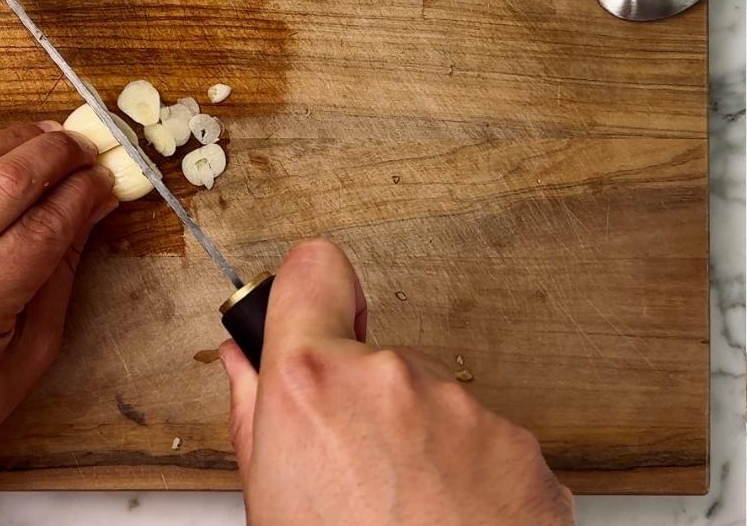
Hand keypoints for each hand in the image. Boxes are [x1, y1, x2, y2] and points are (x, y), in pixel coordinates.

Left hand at [0, 121, 116, 525]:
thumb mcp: (29, 359)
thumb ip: (60, 275)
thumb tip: (91, 208)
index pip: (44, 226)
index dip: (85, 193)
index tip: (111, 176)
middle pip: (4, 180)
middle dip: (57, 153)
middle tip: (89, 145)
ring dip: (14, 140)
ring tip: (52, 138)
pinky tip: (4, 156)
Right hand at [221, 239, 573, 525]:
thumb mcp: (265, 499)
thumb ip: (254, 412)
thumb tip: (245, 364)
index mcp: (313, 382)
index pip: (311, 268)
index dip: (306, 290)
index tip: (309, 312)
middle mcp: (391, 377)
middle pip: (371, 351)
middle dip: (361, 396)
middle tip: (353, 469)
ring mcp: (465, 410)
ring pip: (429, 398)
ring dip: (418, 438)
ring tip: (405, 510)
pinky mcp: (523, 448)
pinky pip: (482, 439)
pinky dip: (469, 473)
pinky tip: (450, 522)